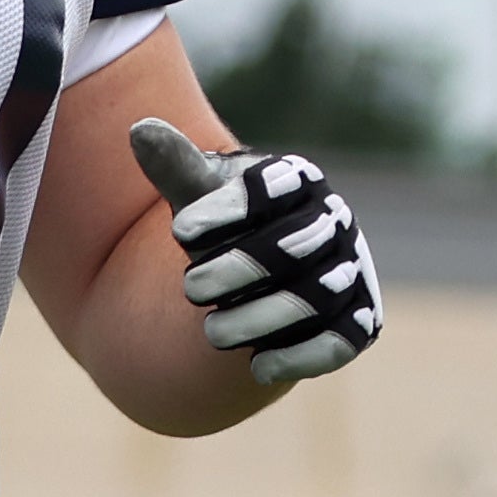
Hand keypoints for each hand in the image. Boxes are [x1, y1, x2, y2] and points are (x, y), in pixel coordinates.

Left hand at [126, 117, 381, 388]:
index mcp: (297, 181)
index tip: (180, 230)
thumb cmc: (229, 227)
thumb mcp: (202, 196)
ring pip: (317, 297)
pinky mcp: (357, 322)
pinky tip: (258, 366)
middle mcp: (333, 222)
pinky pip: (340, 342)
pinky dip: (302, 356)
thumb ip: (177, 169)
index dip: (227, 209)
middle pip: (295, 246)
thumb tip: (139, 130)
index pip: (269, 187)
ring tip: (213, 333)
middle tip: (189, 289)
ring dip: (261, 318)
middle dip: (239, 270)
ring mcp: (350, 271)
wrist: (264, 274)